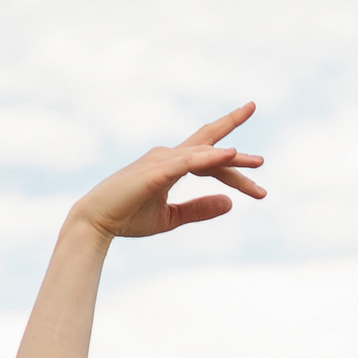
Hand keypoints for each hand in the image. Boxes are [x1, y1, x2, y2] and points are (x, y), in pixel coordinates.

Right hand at [71, 105, 265, 244]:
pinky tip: (231, 155)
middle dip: (234, 137)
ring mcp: (162, 161)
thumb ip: (200, 209)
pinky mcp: (156, 172)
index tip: (260, 187)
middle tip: (258, 136)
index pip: (210, 162)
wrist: (97, 221)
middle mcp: (168, 156)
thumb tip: (230, 203)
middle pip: (209, 145)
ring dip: (231, 159)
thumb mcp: (173, 217)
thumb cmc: (129, 217)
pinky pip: (189, 161)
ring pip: (204, 154)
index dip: (235, 170)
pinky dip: (210, 158)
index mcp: (172, 164)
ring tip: (257, 163)